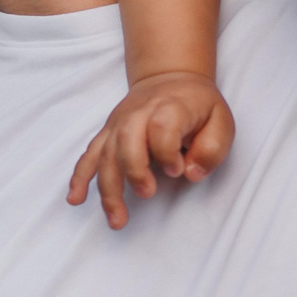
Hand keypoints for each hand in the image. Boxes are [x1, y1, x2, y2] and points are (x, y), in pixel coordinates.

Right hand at [65, 72, 235, 229]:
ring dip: (107, 188)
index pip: (161, 127)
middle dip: (133, 170)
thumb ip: (212, 148)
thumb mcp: (221, 120)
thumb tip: (190, 173)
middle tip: (147, 193)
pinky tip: (75, 199)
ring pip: (105, 153)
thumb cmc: (198, 105)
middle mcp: (139, 112)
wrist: (171, 77)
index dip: (167, 153)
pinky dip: (80, 177)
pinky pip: (89, 155)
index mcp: (171, 106)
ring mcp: (119, 123)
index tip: (178, 169)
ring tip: (117, 219)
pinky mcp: (108, 133)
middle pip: (126, 138)